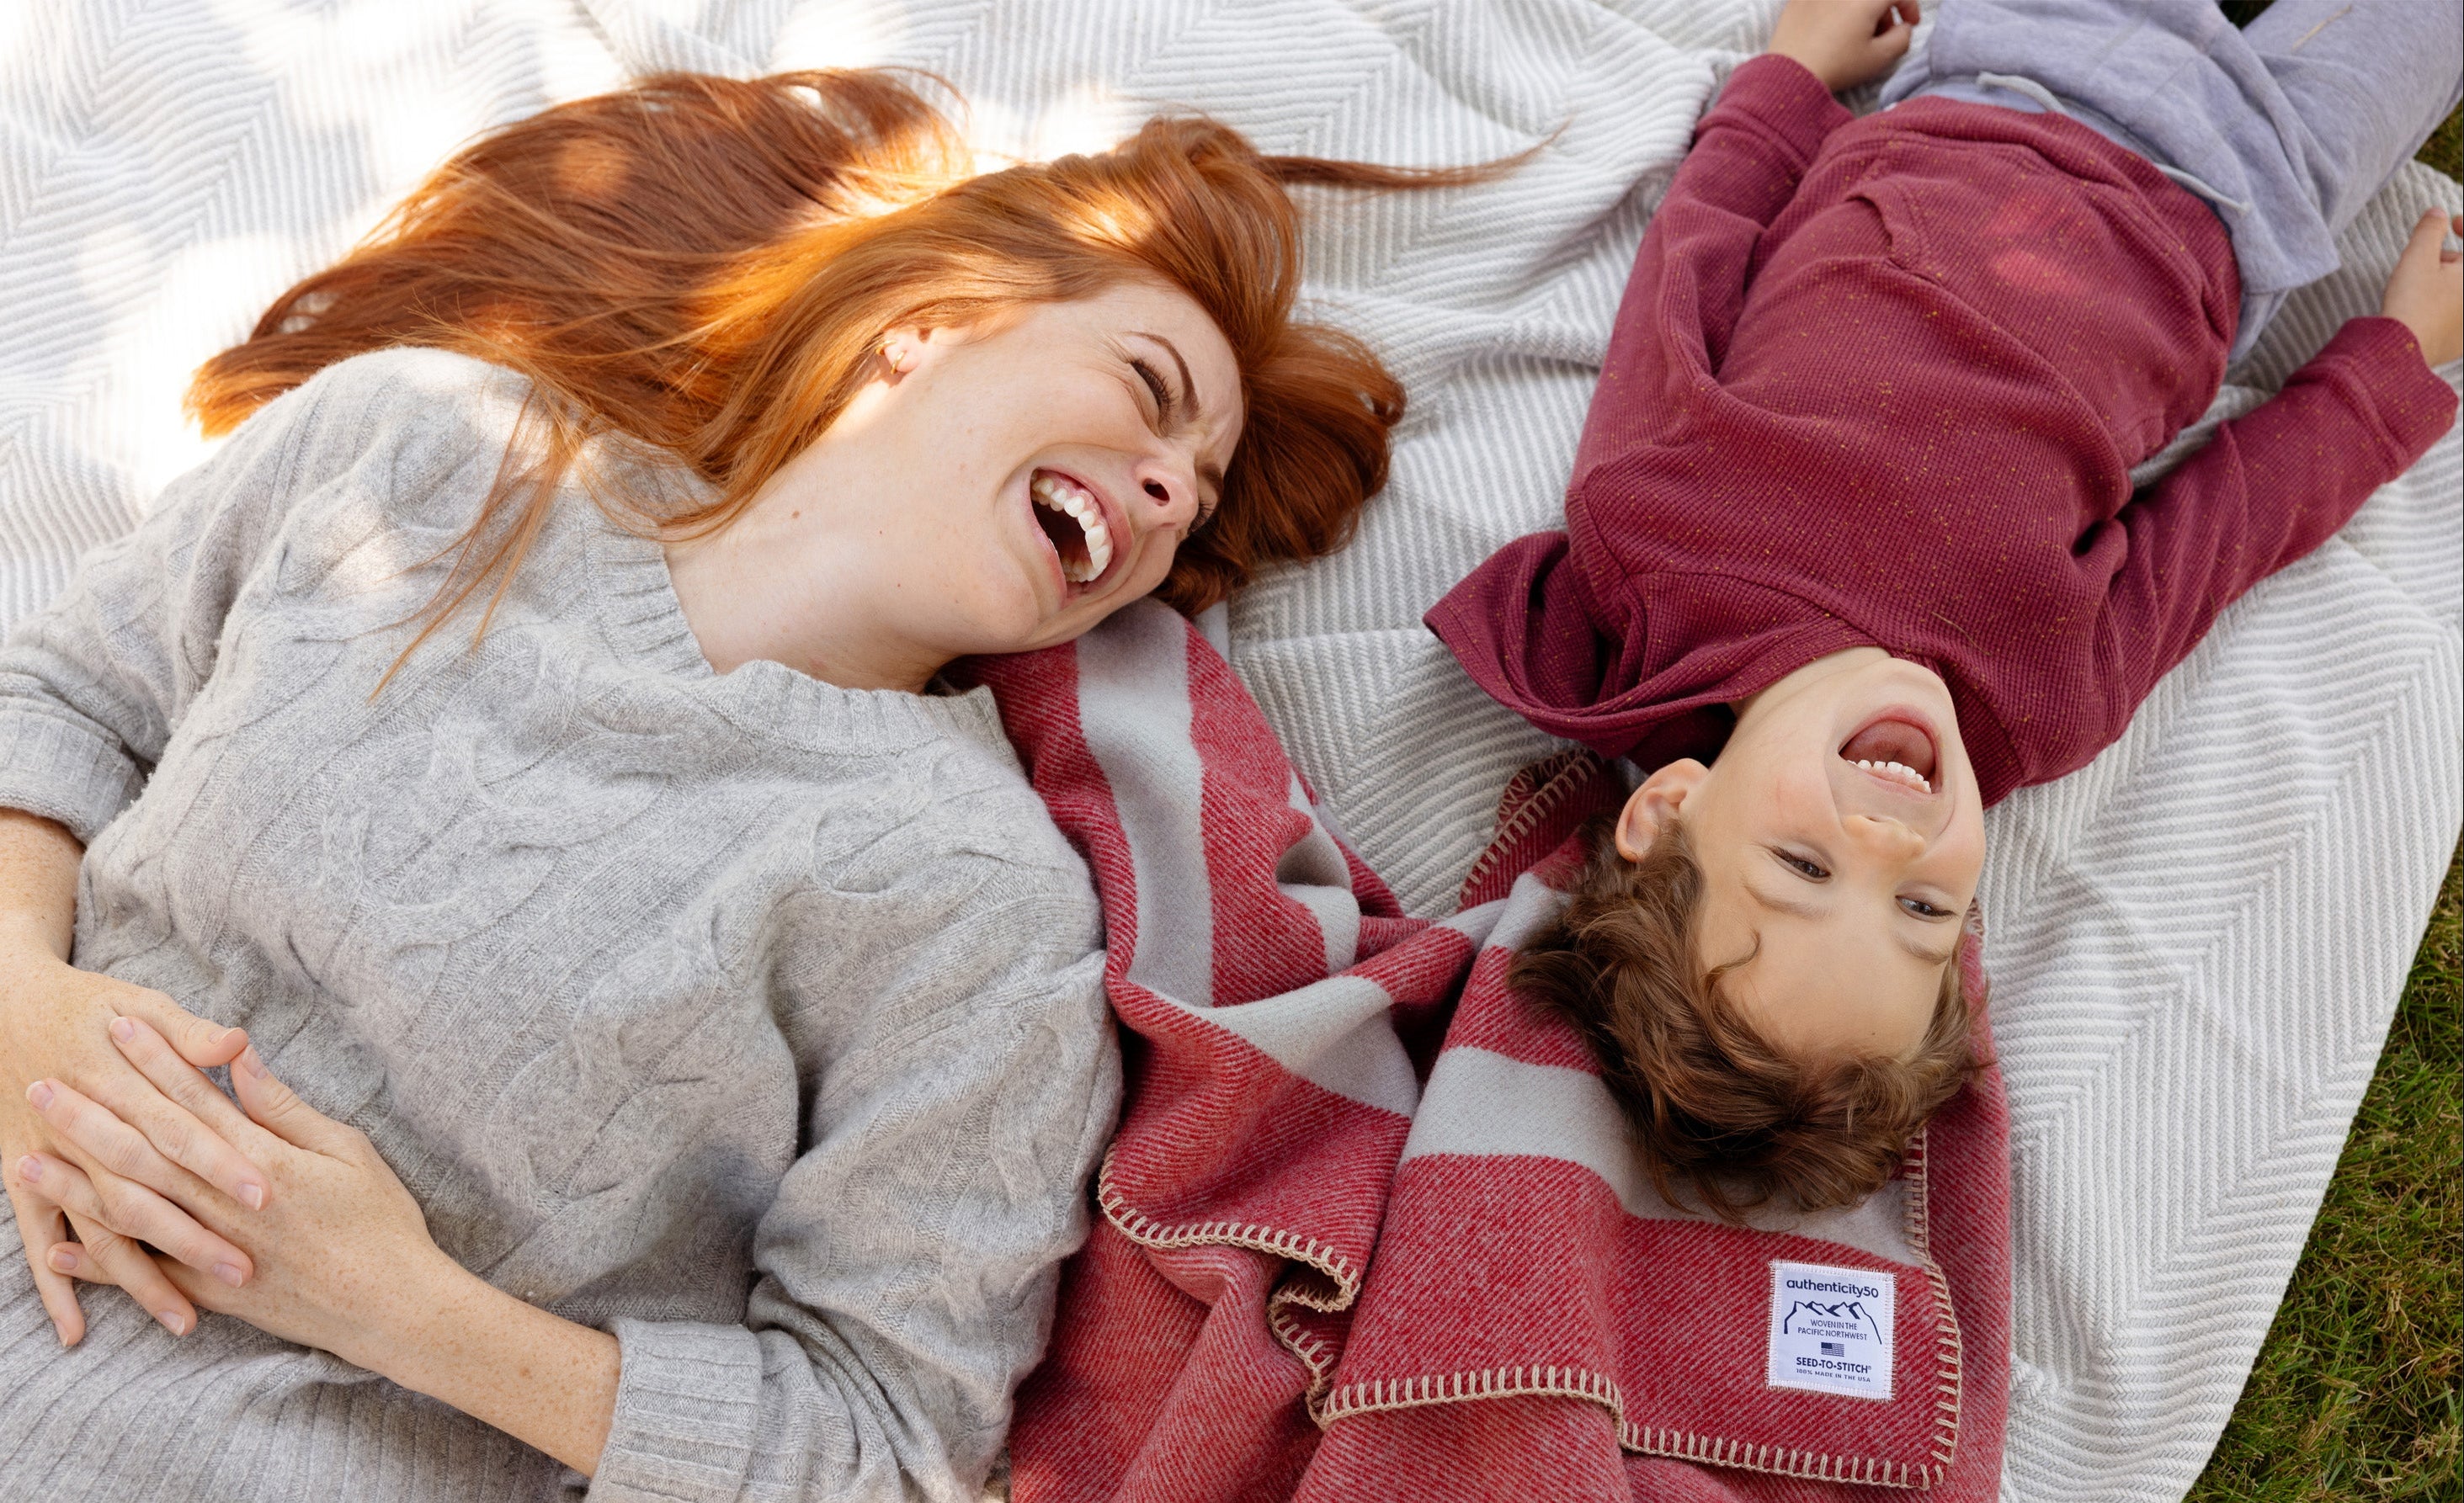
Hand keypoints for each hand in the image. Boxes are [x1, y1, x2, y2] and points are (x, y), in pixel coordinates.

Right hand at [2, 948, 268, 1343]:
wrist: (1, 1008)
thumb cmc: (87, 1005)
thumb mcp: (139, 1003)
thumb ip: (187, 1032)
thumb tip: (239, 1042)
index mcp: (119, 1083)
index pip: (181, 1130)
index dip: (221, 1162)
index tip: (266, 1195)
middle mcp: (82, 1130)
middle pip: (144, 1191)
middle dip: (194, 1235)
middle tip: (245, 1272)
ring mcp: (49, 1160)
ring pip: (98, 1229)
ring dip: (138, 1277)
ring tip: (185, 1320)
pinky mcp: (21, 1179)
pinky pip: (37, 1240)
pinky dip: (55, 1286)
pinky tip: (76, 1331)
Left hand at [21, 1031, 453, 1369]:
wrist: (392, 1305)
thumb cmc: (380, 1220)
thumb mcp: (346, 1151)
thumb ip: (285, 1110)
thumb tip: (242, 1063)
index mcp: (265, 1162)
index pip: (196, 1100)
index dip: (156, 1061)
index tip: (117, 1026)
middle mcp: (228, 1206)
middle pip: (146, 1152)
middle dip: (90, 1116)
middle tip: (39, 1084)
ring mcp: (215, 1253)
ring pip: (131, 1213)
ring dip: (75, 1187)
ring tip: (25, 1159)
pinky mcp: (213, 1294)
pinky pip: (143, 1278)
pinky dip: (98, 1268)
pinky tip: (56, 1253)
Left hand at [1768, 0, 1918, 91]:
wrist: (1789, 73)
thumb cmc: (1837, 66)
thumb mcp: (1880, 58)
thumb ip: (1902, 38)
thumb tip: (1903, 28)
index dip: (1909, 7)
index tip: (1910, 25)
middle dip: (1883, 10)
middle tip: (1881, 34)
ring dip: (1860, 9)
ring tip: (1855, 35)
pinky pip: (1826, 2)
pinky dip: (1836, 10)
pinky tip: (1831, 30)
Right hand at [2381, 210, 2462, 368]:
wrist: (2398, 350)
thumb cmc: (2411, 302)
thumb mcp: (2417, 256)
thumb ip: (2431, 229)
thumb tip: (2437, 213)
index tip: (2450, 224)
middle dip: (2454, 259)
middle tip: (2431, 259)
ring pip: (2461, 293)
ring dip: (2449, 282)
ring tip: (2422, 285)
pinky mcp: (2461, 342)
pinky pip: (2456, 317)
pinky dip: (2446, 307)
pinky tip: (2426, 309)